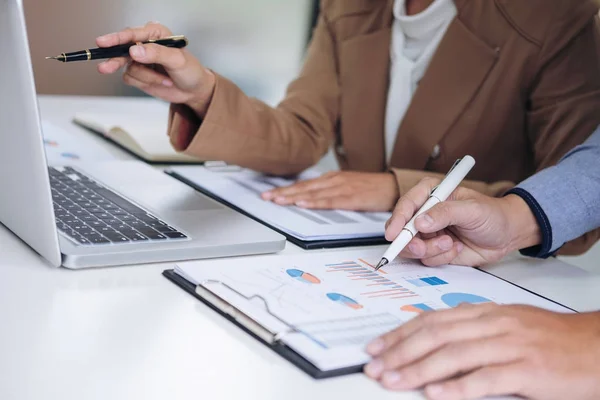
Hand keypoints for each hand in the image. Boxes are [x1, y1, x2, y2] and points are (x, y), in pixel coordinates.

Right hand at [96, 22, 215, 124]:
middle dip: (115, 59)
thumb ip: (156, 53)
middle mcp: (144, 45)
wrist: (194, 90)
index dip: (116, 38)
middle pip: (121, 49)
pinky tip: (160, 82)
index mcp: (155, 34)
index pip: (132, 34)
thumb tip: (134, 51)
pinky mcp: (137, 74)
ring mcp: (139, 60)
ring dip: (146, 77)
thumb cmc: (190, 71)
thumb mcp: (177, 60)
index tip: (103, 42)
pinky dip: (144, 82)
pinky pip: (130, 78)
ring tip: (164, 79)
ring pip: (127, 68)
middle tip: (105, 67)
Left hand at [261, 171, 398, 211]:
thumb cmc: (371, 189)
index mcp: (331, 179)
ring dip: (293, 197)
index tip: (270, 194)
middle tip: (266, 198)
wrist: (393, 187)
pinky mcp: (351, 196)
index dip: (285, 189)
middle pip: (304, 187)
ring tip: (278, 201)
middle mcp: (333, 180)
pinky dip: (314, 202)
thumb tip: (311, 200)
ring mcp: (341, 187)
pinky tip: (302, 203)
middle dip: (283, 192)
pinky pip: (328, 200)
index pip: (304, 185)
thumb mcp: (346, 187)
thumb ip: (329, 192)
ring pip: (312, 193)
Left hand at [364, 304, 599, 399]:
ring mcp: (510, 346)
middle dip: (400, 351)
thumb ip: (472, 332)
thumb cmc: (551, 340)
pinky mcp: (527, 370)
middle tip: (374, 367)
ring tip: (393, 381)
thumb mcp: (506, 327)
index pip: (432, 320)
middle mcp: (493, 324)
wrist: (596, 347)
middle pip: (436, 335)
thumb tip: (434, 344)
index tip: (376, 347)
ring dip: (418, 369)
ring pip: (454, 355)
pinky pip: (486, 378)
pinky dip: (457, 387)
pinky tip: (435, 394)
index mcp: (486, 314)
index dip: (400, 334)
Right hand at [385, 178, 540, 266]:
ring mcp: (429, 233)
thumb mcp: (472, 209)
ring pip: (413, 247)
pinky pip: (427, 259)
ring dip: (431, 250)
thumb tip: (420, 221)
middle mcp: (426, 213)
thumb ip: (445, 213)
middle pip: (402, 229)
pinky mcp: (435, 249)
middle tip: (422, 248)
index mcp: (431, 193)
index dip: (397, 219)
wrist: (507, 235)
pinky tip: (457, 249)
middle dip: (411, 241)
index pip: (407, 204)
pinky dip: (441, 257)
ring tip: (451, 244)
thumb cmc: (493, 215)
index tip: (394, 233)